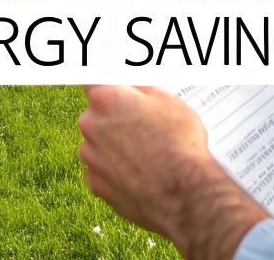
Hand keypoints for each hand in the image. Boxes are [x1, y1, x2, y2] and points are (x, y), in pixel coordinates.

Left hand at [77, 85, 267, 259]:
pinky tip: (140, 174)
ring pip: (98, 144)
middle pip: (96, 115)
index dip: (102, 84)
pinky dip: (116, 171)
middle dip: (114, 118)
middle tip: (142, 127)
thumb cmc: (180, 144)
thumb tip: (133, 88)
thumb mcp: (170, 102)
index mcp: (106, 99)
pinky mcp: (95, 184)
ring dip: (115, 146)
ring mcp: (90, 157)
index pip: (90, 79)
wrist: (184, 195)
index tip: (108, 88)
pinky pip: (102, 170)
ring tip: (147, 155)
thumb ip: (142, 91)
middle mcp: (90, 125)